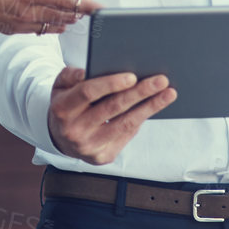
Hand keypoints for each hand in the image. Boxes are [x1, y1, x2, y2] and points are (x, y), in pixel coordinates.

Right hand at [0, 0, 99, 33]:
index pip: (69, 3)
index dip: (90, 5)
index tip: (106, 8)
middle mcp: (26, 14)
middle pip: (67, 16)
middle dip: (83, 5)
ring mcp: (19, 25)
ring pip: (56, 26)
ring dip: (69, 14)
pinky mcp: (12, 30)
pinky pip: (41, 29)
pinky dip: (53, 21)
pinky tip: (53, 10)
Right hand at [45, 66, 174, 164]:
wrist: (60, 137)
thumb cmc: (67, 103)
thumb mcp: (61, 85)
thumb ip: (72, 75)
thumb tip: (90, 71)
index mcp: (63, 109)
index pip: (88, 93)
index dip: (111, 84)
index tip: (133, 76)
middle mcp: (74, 130)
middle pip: (112, 108)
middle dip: (140, 93)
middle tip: (161, 80)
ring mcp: (88, 147)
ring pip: (125, 124)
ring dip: (150, 108)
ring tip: (168, 94)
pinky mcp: (102, 157)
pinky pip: (126, 135)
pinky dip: (140, 120)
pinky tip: (153, 107)